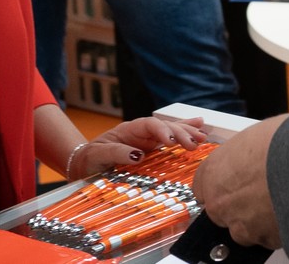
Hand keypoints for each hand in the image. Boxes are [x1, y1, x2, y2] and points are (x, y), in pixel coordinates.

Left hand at [76, 116, 211, 174]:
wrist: (84, 163)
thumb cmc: (89, 158)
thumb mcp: (98, 155)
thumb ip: (116, 153)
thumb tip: (138, 155)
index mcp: (128, 130)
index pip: (150, 125)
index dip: (163, 131)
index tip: (173, 141)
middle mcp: (141, 132)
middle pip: (165, 127)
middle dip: (181, 133)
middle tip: (195, 143)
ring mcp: (147, 139)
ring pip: (171, 130)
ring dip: (188, 132)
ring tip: (204, 135)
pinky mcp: (152, 148)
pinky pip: (171, 138)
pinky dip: (186, 133)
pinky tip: (200, 128)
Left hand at [193, 114, 286, 248]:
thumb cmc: (281, 141)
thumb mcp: (254, 136)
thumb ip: (245, 152)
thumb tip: (255, 149)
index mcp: (212, 172)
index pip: (202, 187)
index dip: (220, 185)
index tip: (231, 185)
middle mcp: (220, 201)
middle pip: (222, 211)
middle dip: (239, 206)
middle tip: (261, 192)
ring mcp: (239, 224)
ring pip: (244, 229)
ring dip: (257, 220)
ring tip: (279, 201)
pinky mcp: (262, 239)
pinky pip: (267, 238)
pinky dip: (276, 229)